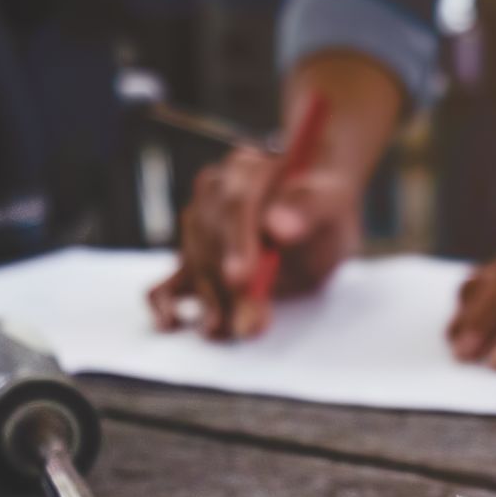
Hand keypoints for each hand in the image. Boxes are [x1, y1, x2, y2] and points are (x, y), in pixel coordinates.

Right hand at [148, 145, 360, 339]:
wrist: (315, 225)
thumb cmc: (323, 210)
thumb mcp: (331, 204)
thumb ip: (309, 208)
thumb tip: (279, 226)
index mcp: (248, 167)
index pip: (236, 202)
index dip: (237, 242)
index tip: (242, 278)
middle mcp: (214, 193)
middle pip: (210, 239)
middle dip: (227, 286)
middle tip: (249, 323)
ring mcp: (197, 227)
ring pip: (193, 265)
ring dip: (209, 300)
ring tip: (230, 329)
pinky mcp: (191, 263)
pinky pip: (165, 282)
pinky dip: (164, 304)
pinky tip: (172, 322)